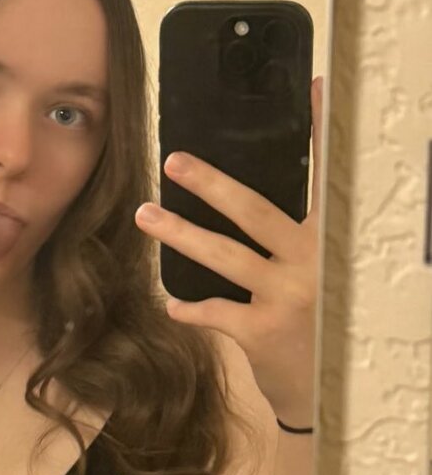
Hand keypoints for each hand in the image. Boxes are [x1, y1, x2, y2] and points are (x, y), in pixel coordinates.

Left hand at [135, 76, 323, 424]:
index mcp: (327, 238)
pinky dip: (190, 308)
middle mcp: (314, 261)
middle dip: (212, 184)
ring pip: (226, 256)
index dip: (316, 133)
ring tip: (145, 216)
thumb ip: (291, 236)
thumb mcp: (316, 270)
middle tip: (173, 160)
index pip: (321, 178)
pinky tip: (172, 304)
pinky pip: (216, 310)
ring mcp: (290, 296)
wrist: (329, 386)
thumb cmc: (316, 317)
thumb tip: (240, 195)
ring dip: (180, 235)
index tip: (307, 88)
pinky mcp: (264, 332)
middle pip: (257, 211)